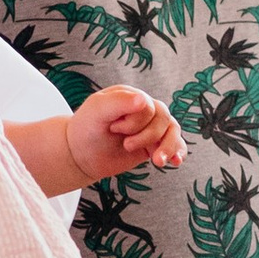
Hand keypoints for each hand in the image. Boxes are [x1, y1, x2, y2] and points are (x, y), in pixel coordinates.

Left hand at [67, 88, 185, 181]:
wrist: (80, 155)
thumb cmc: (86, 128)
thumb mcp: (97, 111)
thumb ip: (119, 102)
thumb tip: (144, 99)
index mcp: (131, 95)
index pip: (148, 106)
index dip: (135, 122)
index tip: (113, 129)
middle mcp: (144, 108)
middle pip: (164, 119)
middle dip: (147, 136)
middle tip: (125, 145)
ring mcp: (150, 126)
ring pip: (173, 131)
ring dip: (168, 147)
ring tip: (157, 161)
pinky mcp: (153, 144)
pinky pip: (175, 145)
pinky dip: (178, 152)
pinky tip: (176, 162)